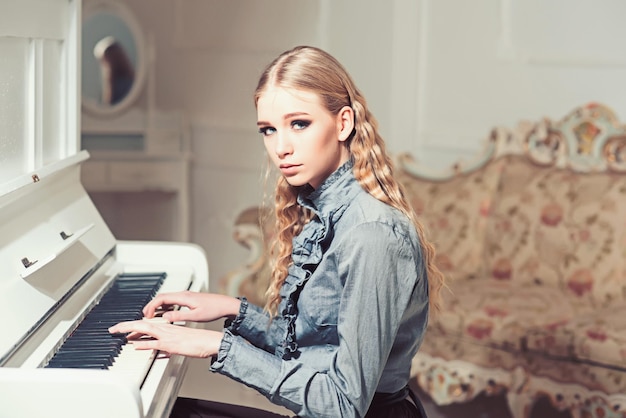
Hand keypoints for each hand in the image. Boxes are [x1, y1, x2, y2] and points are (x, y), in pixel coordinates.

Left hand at [108, 319, 223, 357]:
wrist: (208, 341)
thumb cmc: (196, 341)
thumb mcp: (177, 340)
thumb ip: (164, 343)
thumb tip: (154, 348)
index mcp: (167, 327)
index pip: (146, 323)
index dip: (132, 324)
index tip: (121, 328)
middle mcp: (165, 329)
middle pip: (141, 323)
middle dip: (125, 325)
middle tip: (113, 329)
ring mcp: (167, 336)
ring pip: (145, 329)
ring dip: (130, 330)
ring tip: (117, 331)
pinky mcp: (171, 344)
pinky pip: (155, 343)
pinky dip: (144, 342)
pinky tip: (135, 344)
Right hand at [142, 291, 240, 322]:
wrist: (225, 304)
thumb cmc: (213, 309)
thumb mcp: (195, 316)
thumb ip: (179, 316)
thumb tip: (165, 317)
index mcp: (184, 297)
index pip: (162, 298)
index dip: (151, 306)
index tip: (147, 315)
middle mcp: (184, 294)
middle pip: (162, 296)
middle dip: (151, 305)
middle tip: (145, 315)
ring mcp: (186, 295)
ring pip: (167, 298)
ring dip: (158, 305)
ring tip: (152, 315)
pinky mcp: (189, 298)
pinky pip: (173, 300)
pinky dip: (166, 306)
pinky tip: (165, 313)